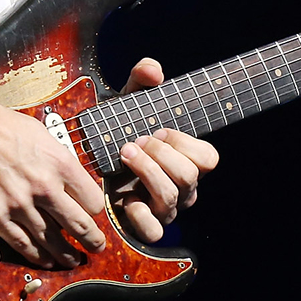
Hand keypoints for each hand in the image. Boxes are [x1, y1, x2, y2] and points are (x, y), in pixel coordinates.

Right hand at [0, 102, 106, 268]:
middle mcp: (43, 187)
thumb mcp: (41, 134)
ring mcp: (19, 205)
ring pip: (52, 240)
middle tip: (97, 246)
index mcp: (59, 163)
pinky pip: (22, 244)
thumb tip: (69, 178)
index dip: (94, 209)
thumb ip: (57, 159)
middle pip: (79, 225)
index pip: (91, 199)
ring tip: (74, 260)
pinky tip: (46, 260)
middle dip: (92, 240)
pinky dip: (38, 256)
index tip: (93, 214)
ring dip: (66, 254)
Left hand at [112, 58, 220, 242]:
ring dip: (145, 171)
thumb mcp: (129, 102)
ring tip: (125, 154)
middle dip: (159, 154)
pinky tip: (124, 196)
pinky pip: (153, 229)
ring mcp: (166, 209)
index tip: (158, 130)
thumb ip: (141, 79)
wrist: (92, 161)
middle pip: (189, 175)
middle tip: (136, 141)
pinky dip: (138, 213)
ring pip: (170, 197)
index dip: (183, 142)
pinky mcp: (145, 226)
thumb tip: (153, 70)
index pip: (208, 158)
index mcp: (188, 160)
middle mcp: (183, 187)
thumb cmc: (120, 132)